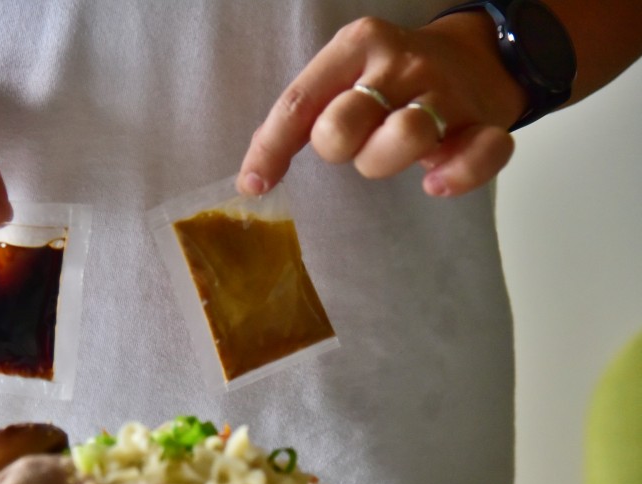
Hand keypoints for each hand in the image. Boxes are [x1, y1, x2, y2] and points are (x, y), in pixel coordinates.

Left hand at [237, 14, 528, 197]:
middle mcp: (401, 63)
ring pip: (406, 135)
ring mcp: (446, 91)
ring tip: (389, 155)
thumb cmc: (389, 80)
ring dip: (385, 161)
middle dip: (338, 149)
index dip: (271, 148)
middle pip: (344, 123)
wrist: (474, 58)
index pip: (299, 102)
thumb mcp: (343, 75)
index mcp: (357, 45)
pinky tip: (434, 183)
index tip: (255, 184)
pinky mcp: (484, 122)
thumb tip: (254, 176)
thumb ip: (304, 113)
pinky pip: (479, 154)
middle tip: (354, 146)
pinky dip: (458, 174)